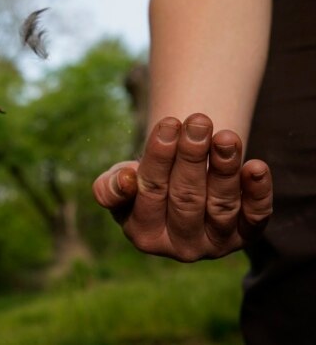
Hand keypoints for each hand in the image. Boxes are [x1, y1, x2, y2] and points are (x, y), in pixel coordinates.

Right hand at [92, 113, 272, 261]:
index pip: (151, 193)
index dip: (159, 157)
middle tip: (199, 121)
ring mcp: (215, 244)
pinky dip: (258, 192)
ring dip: (225, 169)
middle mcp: (180, 247)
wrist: (179, 191)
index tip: (169, 123)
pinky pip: (256, 217)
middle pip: (186, 199)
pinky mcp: (246, 237)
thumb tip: (125, 180)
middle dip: (192, 157)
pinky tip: (255, 166)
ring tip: (226, 136)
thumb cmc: (145, 182)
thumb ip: (110, 187)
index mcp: (144, 235)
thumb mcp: (119, 183)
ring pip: (221, 206)